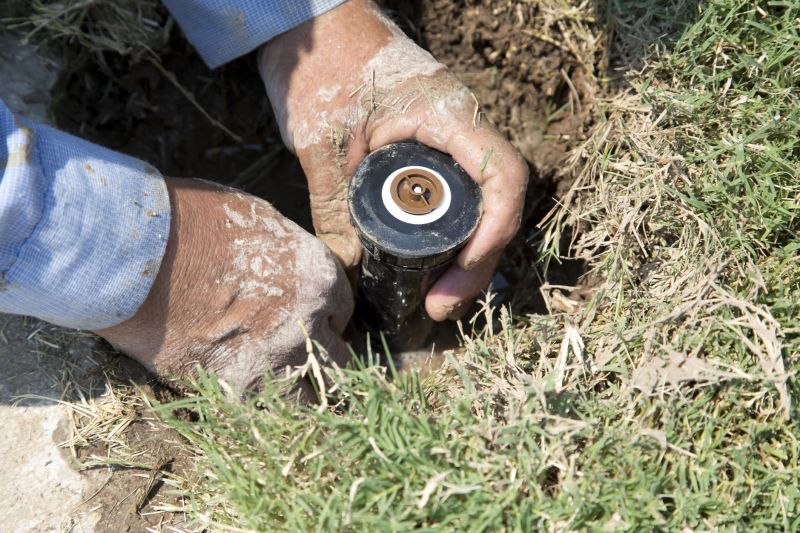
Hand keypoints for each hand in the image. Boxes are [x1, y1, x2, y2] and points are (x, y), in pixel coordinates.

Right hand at [96, 178, 352, 399]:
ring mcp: (276, 359)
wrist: (135, 253)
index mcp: (318, 277)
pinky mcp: (236, 387)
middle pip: (337, 359)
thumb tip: (295, 269)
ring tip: (278, 385)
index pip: (343, 310)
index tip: (309, 321)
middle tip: (299, 357)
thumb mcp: (258, 219)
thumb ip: (289, 253)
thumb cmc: (191, 223)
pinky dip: (257, 403)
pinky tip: (243, 389)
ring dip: (299, 392)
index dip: (324, 316)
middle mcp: (308, 321)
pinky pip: (264, 409)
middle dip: (320, 358)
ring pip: (312, 396)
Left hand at [258, 0, 527, 320]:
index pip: (501, 175)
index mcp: (447, 114)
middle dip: (477, 261)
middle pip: (496, 202)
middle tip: (441, 306)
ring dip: (467, 253)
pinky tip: (431, 263)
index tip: (462, 270)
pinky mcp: (433, 149)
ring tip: (439, 298)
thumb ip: (333, 207)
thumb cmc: (320, 66)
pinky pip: (457, 195)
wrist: (310, 25)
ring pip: (480, 203)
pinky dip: (451, 233)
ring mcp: (450, 138)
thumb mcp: (322, 143)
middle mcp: (461, 127)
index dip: (494, 230)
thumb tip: (347, 273)